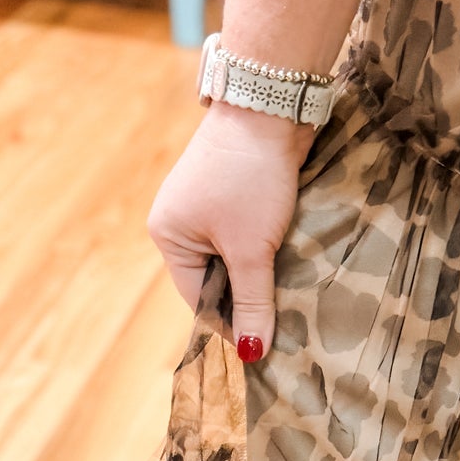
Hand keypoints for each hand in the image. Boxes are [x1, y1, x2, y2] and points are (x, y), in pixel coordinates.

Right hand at [147, 101, 315, 358]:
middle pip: (216, 280)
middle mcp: (181, 222)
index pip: (198, 299)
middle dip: (248, 299)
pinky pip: (248, 236)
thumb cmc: (251, 179)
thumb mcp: (251, 248)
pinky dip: (267, 250)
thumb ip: (251, 301)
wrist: (268, 107)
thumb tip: (250, 353)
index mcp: (169, 237)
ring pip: (236, 258)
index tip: (264, 348)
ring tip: (290, 296)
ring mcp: (207, 205)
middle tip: (284, 326)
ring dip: (261, 275)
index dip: (230, 323)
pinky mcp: (234, 191)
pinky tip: (291, 261)